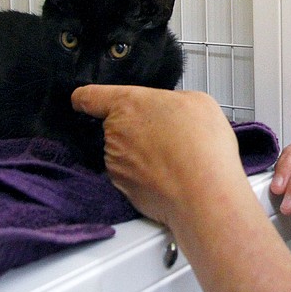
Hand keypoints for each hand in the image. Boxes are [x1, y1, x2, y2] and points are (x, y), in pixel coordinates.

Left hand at [71, 85, 245, 225]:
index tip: (85, 102)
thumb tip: (167, 111)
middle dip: (137, 130)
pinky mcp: (124, 190)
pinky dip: (147, 176)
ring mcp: (116, 164)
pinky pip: (132, 176)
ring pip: (125, 153)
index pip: (89, 97)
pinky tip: (172, 176)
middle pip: (116, 127)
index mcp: (128, 105)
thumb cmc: (203, 147)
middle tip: (168, 135)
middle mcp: (115, 134)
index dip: (86, 99)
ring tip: (175, 158)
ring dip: (143, 154)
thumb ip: (170, 100)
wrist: (205, 194)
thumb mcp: (197, 101)